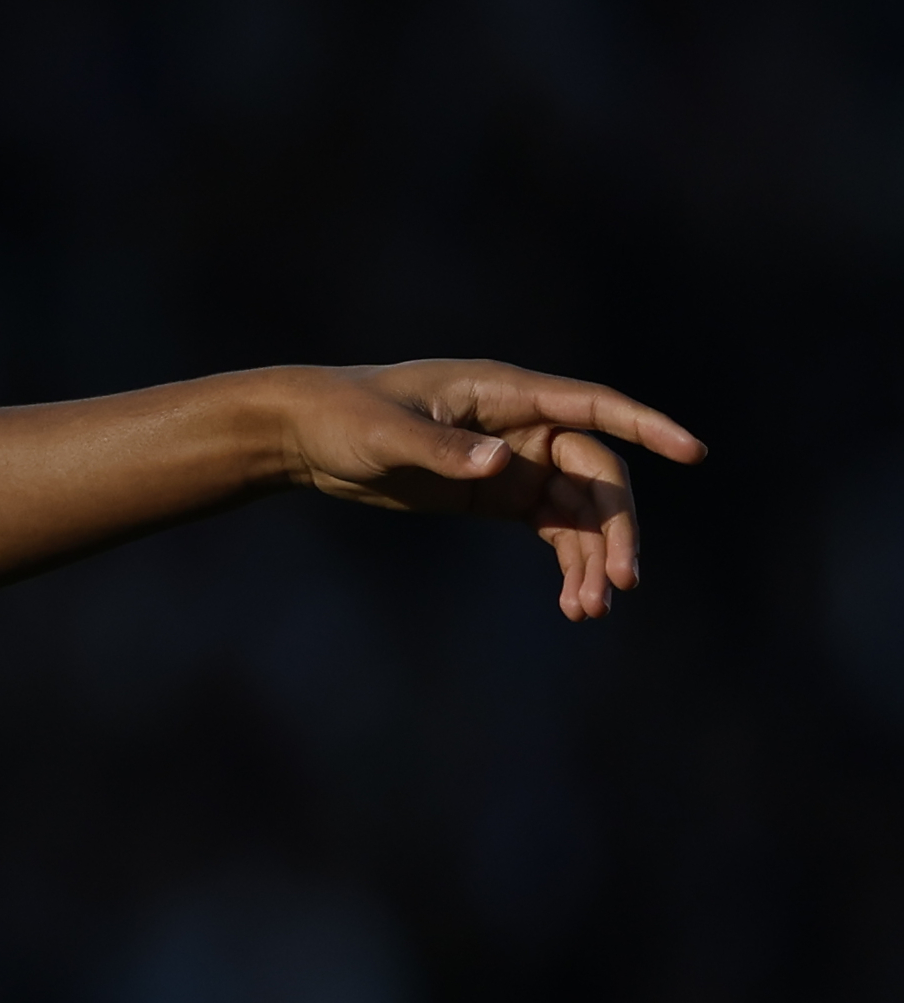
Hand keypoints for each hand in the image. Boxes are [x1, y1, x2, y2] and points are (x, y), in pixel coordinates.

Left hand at [281, 361, 705, 620]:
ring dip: (592, 557)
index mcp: (506, 393)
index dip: (646, 427)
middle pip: (597, 474)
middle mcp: (524, 425)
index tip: (693, 452)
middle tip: (622, 580)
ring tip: (589, 609)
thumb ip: (444, 450)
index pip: (593, 407)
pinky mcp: (501, 496)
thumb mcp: (387, 435)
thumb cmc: (346, 417)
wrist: (309, 435)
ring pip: (581, 511)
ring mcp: (517, 462)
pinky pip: (554, 530)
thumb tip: (505, 466)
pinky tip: (574, 605)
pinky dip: (569, 564)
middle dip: (615, 527)